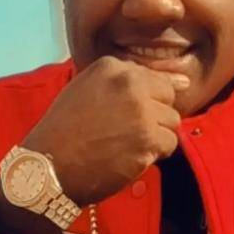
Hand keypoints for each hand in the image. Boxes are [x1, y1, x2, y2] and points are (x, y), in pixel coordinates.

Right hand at [22, 56, 186, 205]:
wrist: (48, 167)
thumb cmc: (65, 130)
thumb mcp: (87, 89)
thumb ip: (127, 82)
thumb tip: (185, 82)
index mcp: (112, 67)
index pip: (154, 79)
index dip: (144, 102)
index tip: (126, 116)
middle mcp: (129, 84)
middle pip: (167, 98)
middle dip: (154, 116)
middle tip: (127, 132)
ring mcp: (140, 112)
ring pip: (172, 121)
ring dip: (156, 136)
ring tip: (128, 145)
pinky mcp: (147, 140)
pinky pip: (170, 143)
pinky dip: (155, 154)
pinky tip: (132, 157)